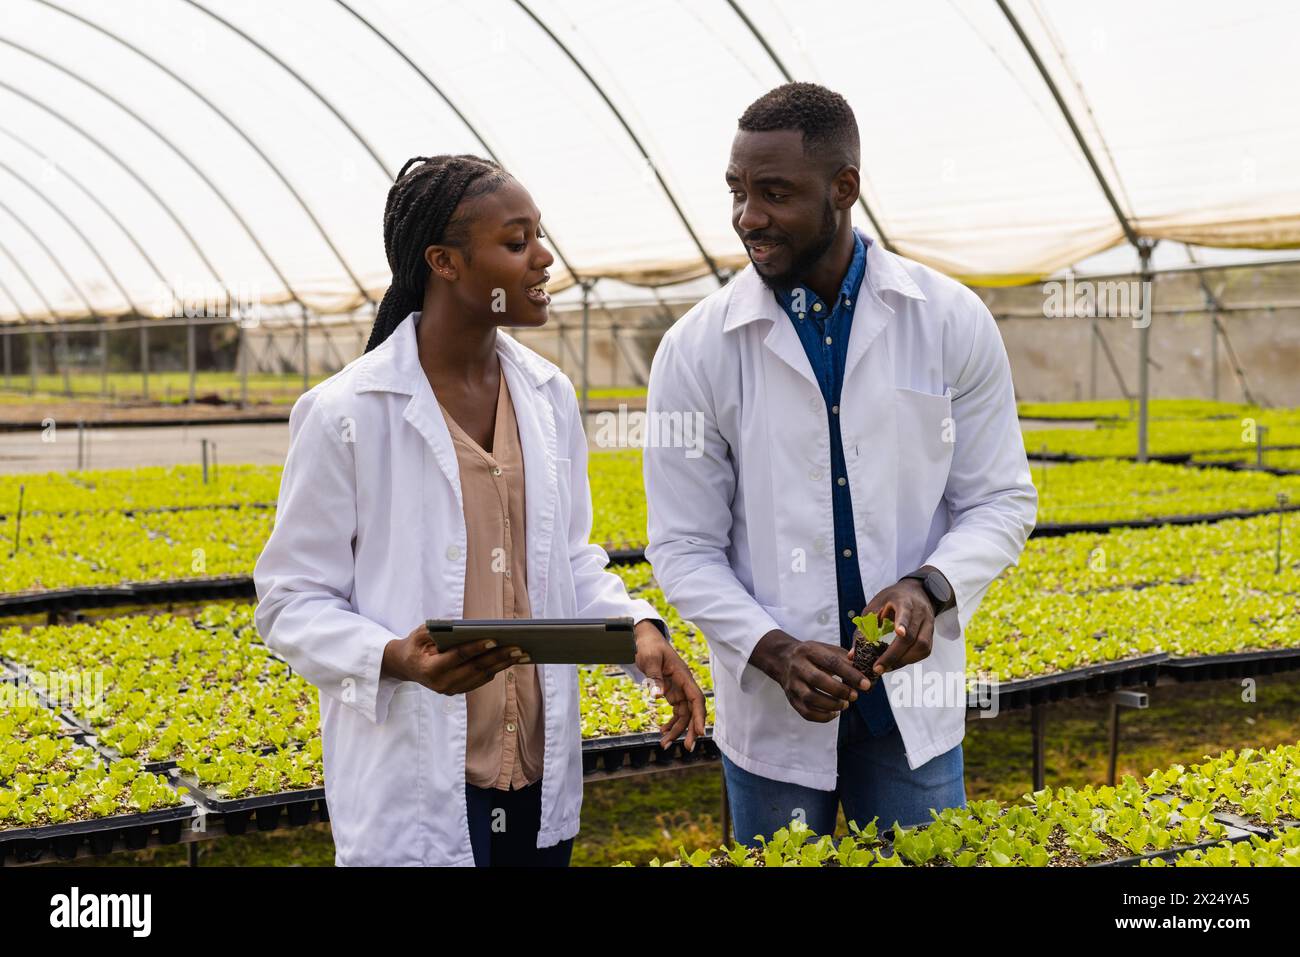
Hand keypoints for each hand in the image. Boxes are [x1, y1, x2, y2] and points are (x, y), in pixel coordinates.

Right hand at [383, 623, 524, 695]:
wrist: (405, 666)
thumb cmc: (415, 645)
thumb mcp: (420, 633)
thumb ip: (438, 630)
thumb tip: (465, 627)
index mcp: (430, 669)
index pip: (458, 657)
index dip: (476, 648)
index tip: (494, 639)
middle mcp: (442, 684)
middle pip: (475, 669)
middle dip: (499, 657)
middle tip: (519, 647)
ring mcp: (450, 690)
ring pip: (482, 677)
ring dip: (503, 665)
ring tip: (522, 653)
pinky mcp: (458, 690)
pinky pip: (481, 680)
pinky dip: (497, 669)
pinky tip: (511, 659)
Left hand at [634, 620, 706, 750]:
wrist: (644, 639)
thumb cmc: (648, 647)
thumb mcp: (649, 659)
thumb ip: (654, 677)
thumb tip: (658, 696)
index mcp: (683, 676)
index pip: (696, 698)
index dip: (699, 716)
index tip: (700, 732)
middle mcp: (684, 685)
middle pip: (692, 711)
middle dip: (691, 730)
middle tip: (687, 748)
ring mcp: (678, 690)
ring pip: (683, 715)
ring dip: (676, 731)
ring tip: (664, 744)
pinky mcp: (672, 692)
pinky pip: (676, 712)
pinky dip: (671, 723)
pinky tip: (663, 731)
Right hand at [749, 630, 870, 722]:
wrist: (783, 659)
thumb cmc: (812, 655)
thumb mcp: (826, 649)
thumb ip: (845, 658)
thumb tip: (865, 671)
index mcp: (809, 651)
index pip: (832, 662)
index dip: (851, 674)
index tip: (866, 684)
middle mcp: (798, 666)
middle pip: (818, 680)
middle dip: (840, 691)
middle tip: (854, 696)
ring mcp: (792, 684)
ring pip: (810, 698)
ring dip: (832, 705)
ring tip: (845, 704)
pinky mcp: (791, 698)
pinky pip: (806, 712)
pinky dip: (823, 717)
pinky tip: (834, 712)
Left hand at [862, 579, 935, 676]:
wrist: (915, 592)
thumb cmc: (891, 599)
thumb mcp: (874, 607)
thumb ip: (864, 629)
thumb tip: (853, 656)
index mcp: (904, 601)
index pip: (906, 612)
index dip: (903, 623)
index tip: (899, 633)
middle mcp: (920, 612)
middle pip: (912, 636)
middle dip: (894, 655)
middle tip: (878, 668)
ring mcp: (928, 624)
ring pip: (922, 647)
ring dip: (903, 660)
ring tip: (886, 667)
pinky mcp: (930, 635)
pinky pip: (924, 651)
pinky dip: (909, 659)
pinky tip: (896, 662)